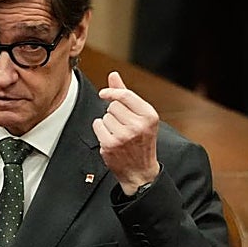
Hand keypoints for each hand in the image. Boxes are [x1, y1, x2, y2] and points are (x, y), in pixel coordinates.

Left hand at [93, 70, 161, 194]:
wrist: (140, 171)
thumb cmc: (142, 142)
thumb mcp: (141, 117)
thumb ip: (126, 95)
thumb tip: (113, 75)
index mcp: (149, 116)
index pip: (125, 95)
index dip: (112, 92)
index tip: (105, 94)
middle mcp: (138, 125)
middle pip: (113, 106)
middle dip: (114, 113)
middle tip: (123, 125)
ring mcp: (124, 136)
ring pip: (105, 116)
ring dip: (108, 123)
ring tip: (119, 133)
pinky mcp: (111, 144)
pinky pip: (98, 125)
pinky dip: (101, 131)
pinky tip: (111, 138)